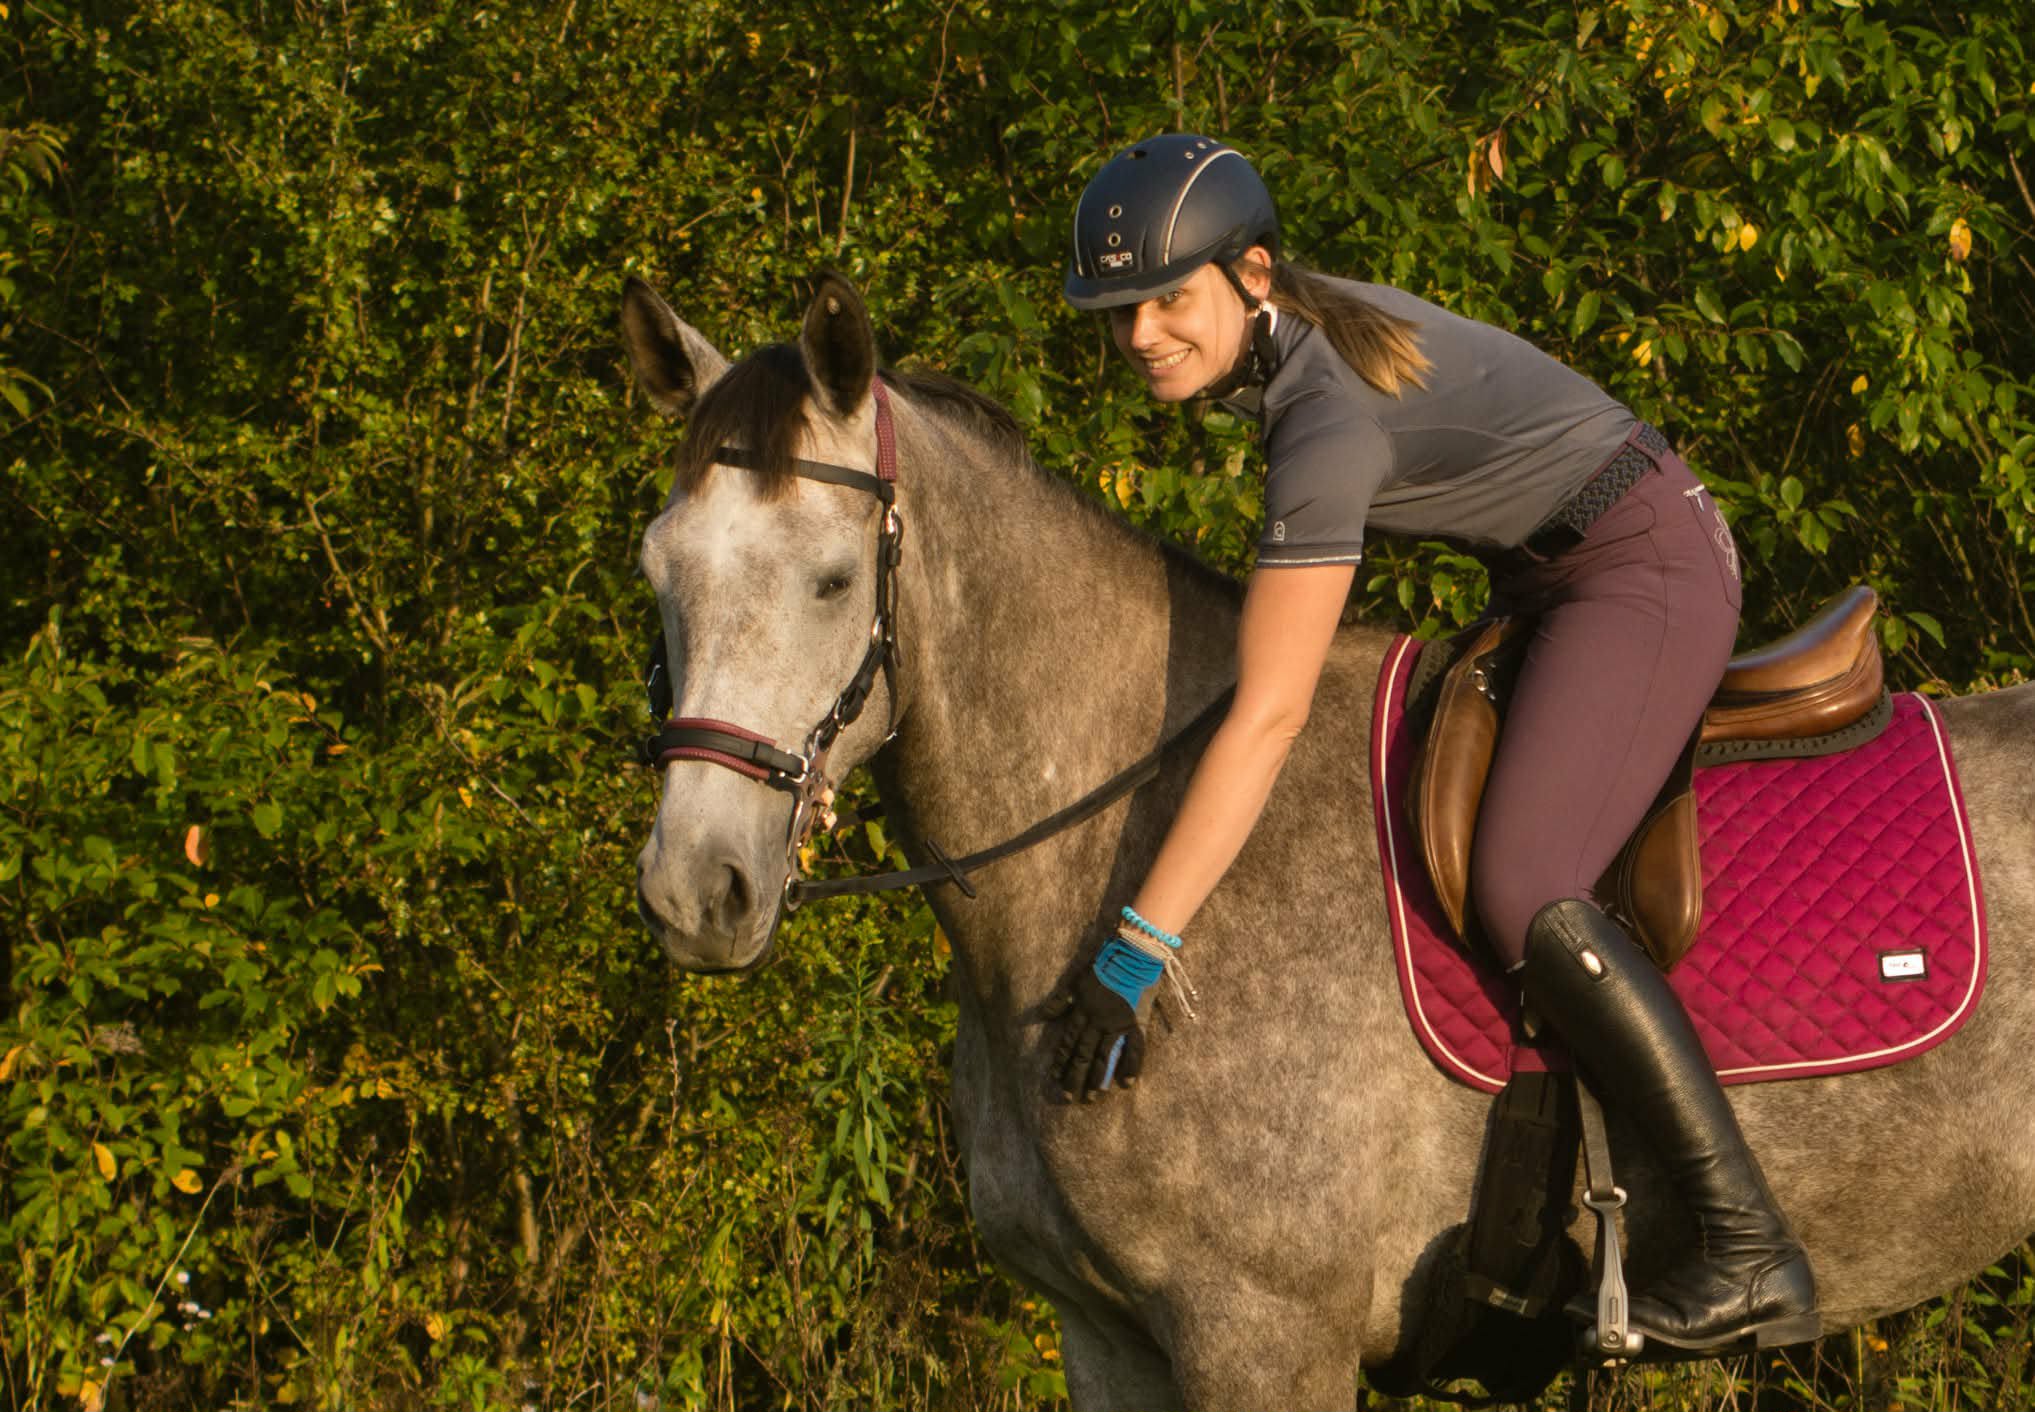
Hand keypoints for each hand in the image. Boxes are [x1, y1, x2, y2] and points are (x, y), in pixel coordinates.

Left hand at [1045, 938, 1157, 1099]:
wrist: (1133, 955)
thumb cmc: (1103, 965)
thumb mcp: (1075, 980)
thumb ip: (1060, 1000)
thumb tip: (1042, 1015)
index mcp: (1082, 1012)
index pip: (1068, 1042)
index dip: (1061, 1061)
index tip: (1055, 1078)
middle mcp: (1098, 1022)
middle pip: (1083, 1055)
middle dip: (1075, 1077)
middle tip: (1069, 1098)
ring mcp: (1118, 1025)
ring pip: (1105, 1057)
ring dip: (1098, 1079)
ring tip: (1092, 1097)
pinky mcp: (1136, 1024)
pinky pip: (1134, 1051)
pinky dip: (1131, 1068)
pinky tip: (1126, 1084)